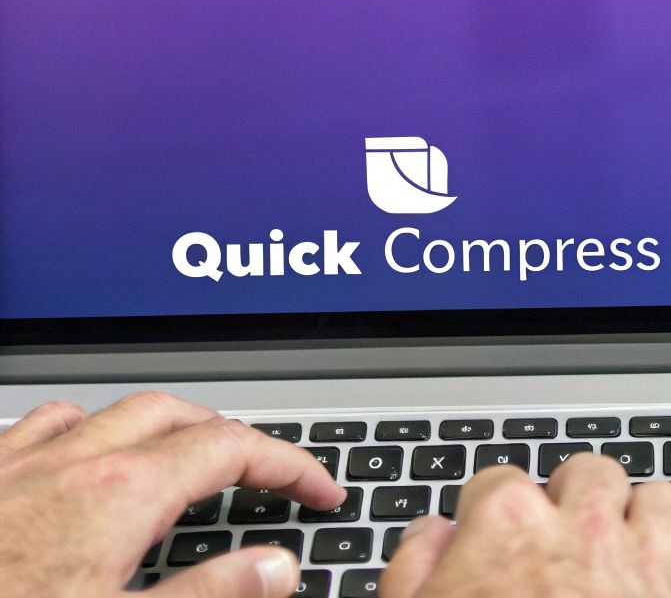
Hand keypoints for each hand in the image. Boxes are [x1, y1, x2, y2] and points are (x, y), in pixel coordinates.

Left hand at [0, 391, 345, 597]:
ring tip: (183, 457)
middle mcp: (70, 463)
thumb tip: (276, 567)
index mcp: (119, 495)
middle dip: (234, 437)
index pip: (233, 449)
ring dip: (160, 426)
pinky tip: (78, 458)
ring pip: (109, 412)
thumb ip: (208, 594)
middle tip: (267, 474)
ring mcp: (17, 466)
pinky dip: (81, 433)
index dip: (291, 466)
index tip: (319, 493)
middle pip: (177, 415)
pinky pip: (39, 427)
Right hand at [381, 455, 670, 597]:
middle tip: (567, 526)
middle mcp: (583, 531)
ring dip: (652, 518)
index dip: (493, 510)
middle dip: (580, 494)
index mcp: (510, 525)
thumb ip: (416, 567)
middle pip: (593, 474)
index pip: (498, 482)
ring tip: (632, 541)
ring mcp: (643, 567)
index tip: (489, 530)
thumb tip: (431, 535)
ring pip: (666, 502)